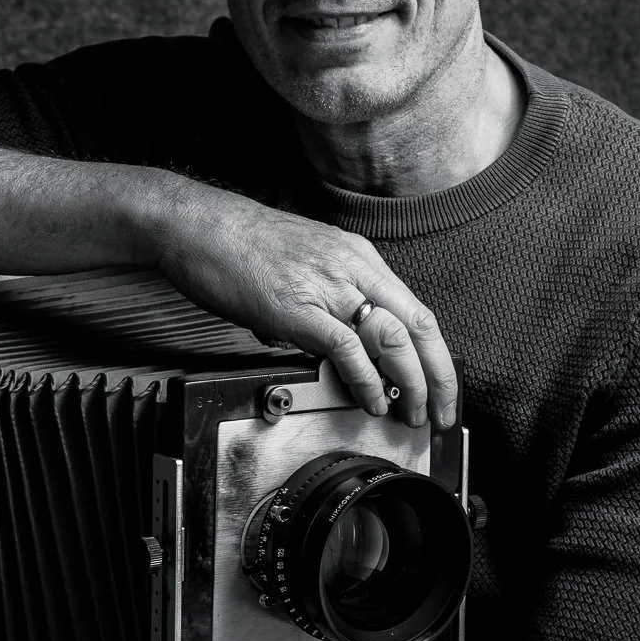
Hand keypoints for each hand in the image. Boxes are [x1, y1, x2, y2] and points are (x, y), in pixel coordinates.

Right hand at [154, 182, 457, 427]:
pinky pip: (347, 348)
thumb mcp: (304, 264)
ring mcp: (326, 287)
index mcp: (357, 257)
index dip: (437, 356)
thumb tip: (335, 342)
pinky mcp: (298, 308)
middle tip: (441, 413)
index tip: (442, 387)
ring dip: (411, 384)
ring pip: (393, 338)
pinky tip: (373, 401)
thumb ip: (328, 299)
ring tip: (412, 414)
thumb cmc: (239, 245)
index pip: (417, 311)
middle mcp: (352, 268)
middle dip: (439, 377)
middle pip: (419, 326)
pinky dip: (367, 381)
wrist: (197, 226)